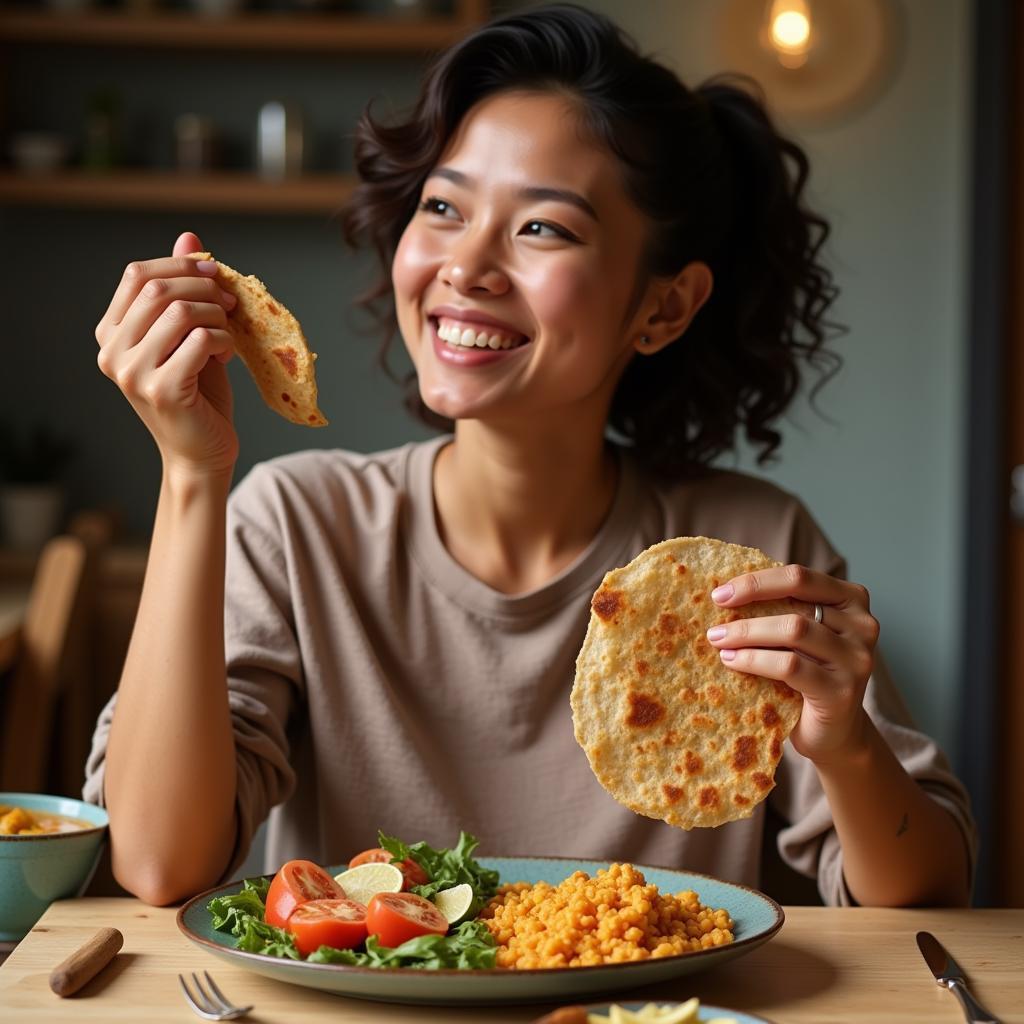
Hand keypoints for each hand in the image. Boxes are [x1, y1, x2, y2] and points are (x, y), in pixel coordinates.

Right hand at [95, 231, 238, 478]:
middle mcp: (112, 351)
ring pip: (181, 312)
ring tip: (228, 334)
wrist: (201, 451)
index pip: (138, 274)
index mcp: (110, 332)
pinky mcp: (162, 390)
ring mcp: (132, 373)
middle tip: (231, 303)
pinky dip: (224, 341)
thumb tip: (188, 237)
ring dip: (217, 316)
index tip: (215, 273)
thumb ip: (184, 290)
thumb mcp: (189, 335)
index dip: (181, 266)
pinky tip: (228, 356)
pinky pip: (201, 341)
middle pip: (159, 290)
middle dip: (204, 288)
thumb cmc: (197, 393)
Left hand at [705, 565, 879, 764]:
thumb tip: (724, 591)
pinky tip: (732, 660)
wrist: (834, 732)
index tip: (719, 593)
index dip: (757, 581)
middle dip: (749, 604)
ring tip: (718, 640)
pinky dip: (754, 660)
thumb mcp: (800, 634)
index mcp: (852, 599)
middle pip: (796, 601)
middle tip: (714, 615)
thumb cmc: (809, 673)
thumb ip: (780, 609)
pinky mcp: (842, 690)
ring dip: (747, 633)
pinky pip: (789, 666)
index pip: (799, 577)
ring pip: (793, 630)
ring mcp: (856, 658)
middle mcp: (863, 624)